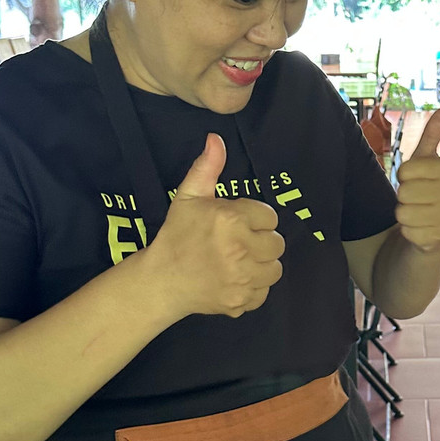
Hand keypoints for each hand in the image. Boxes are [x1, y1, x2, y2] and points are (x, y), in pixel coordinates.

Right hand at [147, 133, 284, 317]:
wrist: (162, 280)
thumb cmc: (177, 236)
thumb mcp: (189, 197)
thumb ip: (207, 168)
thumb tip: (216, 139)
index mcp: (231, 220)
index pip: (269, 216)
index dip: (254, 219)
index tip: (237, 224)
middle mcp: (240, 249)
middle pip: (277, 243)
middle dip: (261, 241)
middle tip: (238, 244)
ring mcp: (242, 278)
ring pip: (275, 269)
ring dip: (261, 265)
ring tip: (238, 261)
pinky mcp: (242, 300)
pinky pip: (264, 292)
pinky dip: (254, 288)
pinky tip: (235, 279)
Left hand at [393, 109, 439, 251]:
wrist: (431, 227)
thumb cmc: (424, 188)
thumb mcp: (424, 161)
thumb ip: (431, 136)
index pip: (405, 169)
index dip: (402, 175)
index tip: (412, 179)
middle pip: (403, 192)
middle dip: (402, 196)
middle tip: (413, 198)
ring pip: (402, 213)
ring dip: (402, 214)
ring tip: (415, 212)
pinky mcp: (438, 238)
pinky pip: (406, 232)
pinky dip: (407, 231)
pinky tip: (418, 228)